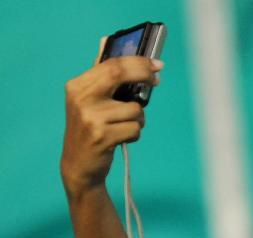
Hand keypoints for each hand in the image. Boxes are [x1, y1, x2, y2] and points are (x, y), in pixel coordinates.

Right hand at [61, 38, 162, 196]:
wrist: (79, 164)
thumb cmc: (91, 128)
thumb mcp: (89, 99)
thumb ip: (100, 72)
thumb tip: (107, 40)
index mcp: (78, 86)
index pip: (111, 65)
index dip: (138, 62)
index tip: (156, 64)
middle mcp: (81, 99)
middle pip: (119, 74)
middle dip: (144, 74)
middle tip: (157, 80)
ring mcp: (91, 118)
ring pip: (135, 109)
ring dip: (139, 119)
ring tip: (126, 125)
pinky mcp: (102, 136)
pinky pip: (135, 129)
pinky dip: (135, 134)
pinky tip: (123, 138)